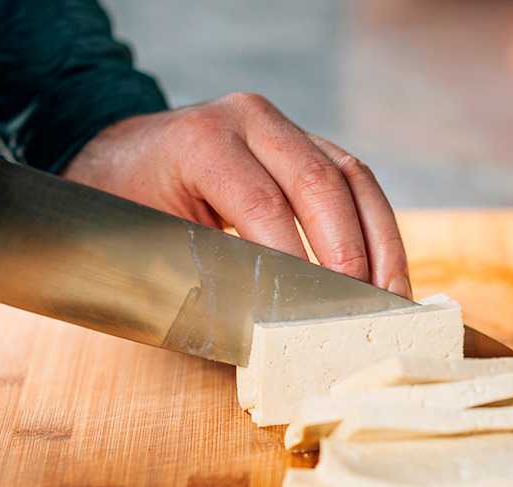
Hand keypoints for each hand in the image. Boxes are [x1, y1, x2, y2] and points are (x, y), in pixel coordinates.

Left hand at [61, 93, 411, 297]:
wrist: (119, 155)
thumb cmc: (125, 204)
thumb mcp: (145, 239)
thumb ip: (199, 280)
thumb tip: (257, 340)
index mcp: (202, 141)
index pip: (264, 204)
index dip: (296, 263)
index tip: (313, 314)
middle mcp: (249, 120)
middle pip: (320, 183)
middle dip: (350, 253)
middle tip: (364, 309)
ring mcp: (282, 126)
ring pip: (352, 176)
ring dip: (380, 239)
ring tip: (393, 294)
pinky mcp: (305, 142)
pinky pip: (353, 180)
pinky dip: (376, 226)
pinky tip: (386, 268)